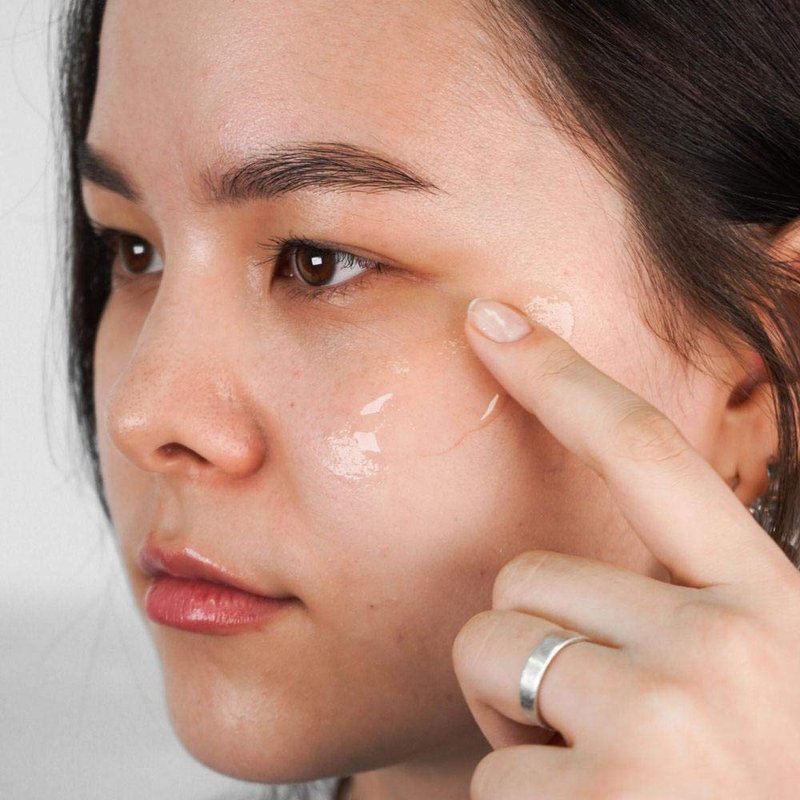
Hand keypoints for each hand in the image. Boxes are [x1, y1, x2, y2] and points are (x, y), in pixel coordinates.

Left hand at [451, 298, 799, 798]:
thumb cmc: (751, 783)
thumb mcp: (749, 683)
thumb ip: (678, 609)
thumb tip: (577, 569)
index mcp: (767, 603)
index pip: (649, 452)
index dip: (564, 376)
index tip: (490, 320)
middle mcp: (729, 642)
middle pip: (529, 575)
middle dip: (533, 645)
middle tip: (606, 729)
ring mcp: (668, 717)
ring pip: (494, 647)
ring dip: (517, 716)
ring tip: (603, 781)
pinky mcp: (604, 794)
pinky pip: (487, 761)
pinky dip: (513, 798)